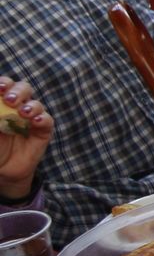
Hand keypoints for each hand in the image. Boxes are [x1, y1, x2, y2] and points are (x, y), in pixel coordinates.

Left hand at [0, 77, 53, 200]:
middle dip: (18, 91)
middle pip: (22, 89)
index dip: (4, 83)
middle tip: (10, 99)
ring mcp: (31, 119)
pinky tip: (36, 121)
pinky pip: (47, 120)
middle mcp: (17, 108)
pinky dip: (43, 118)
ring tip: (23, 113)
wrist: (3, 172)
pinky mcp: (43, 131)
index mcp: (1, 104)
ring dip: (31, 105)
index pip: (5, 86)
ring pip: (36, 103)